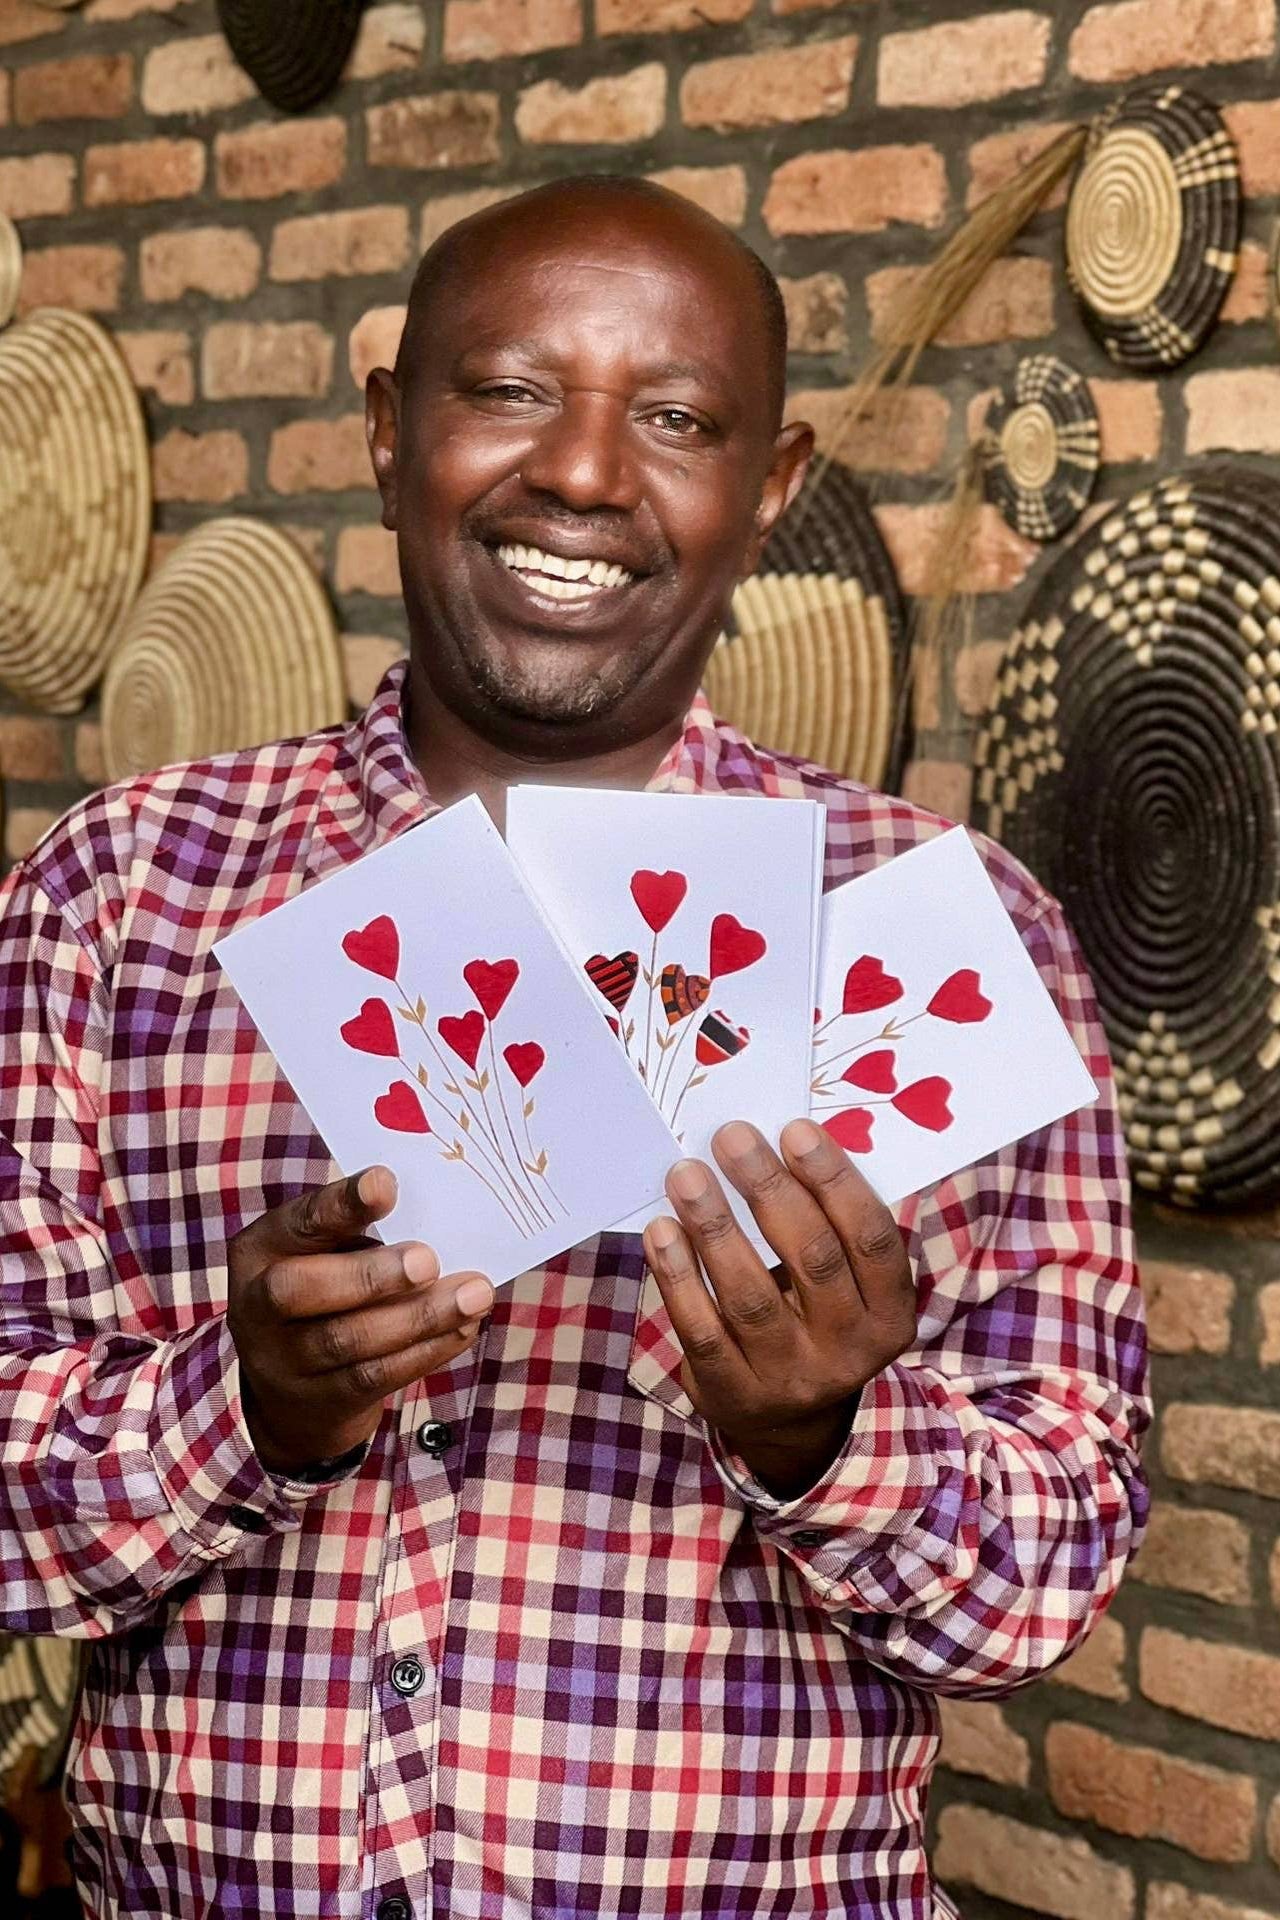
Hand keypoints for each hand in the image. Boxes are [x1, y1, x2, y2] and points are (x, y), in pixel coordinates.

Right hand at [226, 1166, 493, 1474]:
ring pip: (349, 1341)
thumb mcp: (321, 1252)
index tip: (385, 1184)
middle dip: (369, 1275)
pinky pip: (376, 1378)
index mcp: (260, 1251)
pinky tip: (463, 1327)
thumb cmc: (322, 1291)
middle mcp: (258, 1307)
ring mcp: (285, 1362)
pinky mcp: (323, 1402)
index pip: (297, 1222)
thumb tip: (438, 1212)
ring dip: (420, 1317)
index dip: (339, 1204)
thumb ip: (360, 1231)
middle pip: (300, 1291)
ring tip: (475, 1294)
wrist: (290, 1393)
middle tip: (429, 1260)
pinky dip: (427, 1351)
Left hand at [642, 1118, 915, 1498]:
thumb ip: (823, 1225)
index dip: (835, 1181)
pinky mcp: (734, 1395)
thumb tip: (771, 1143)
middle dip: (768, 1190)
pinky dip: (678, 1276)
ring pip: (750, 1295)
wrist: (792, 1423)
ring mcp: (790, 1378)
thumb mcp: (844, 1287)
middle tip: (731, 1137)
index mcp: (888, 1312)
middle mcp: (848, 1351)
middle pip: (812, 1259)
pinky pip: (701, 1330)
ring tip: (686, 1175)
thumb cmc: (815, 1318)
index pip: (871, 1239)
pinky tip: (662, 1232)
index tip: (794, 1130)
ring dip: (714, 1227)